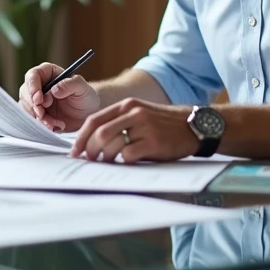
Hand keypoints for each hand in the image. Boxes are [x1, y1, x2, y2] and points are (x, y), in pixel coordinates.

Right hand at [19, 62, 99, 132]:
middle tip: (43, 115)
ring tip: (55, 123)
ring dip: (39, 118)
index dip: (32, 87)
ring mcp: (36, 100)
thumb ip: (70, 84)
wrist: (86, 114)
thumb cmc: (85, 96)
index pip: (32, 75)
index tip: (38, 100)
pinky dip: (42, 125)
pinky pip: (32, 119)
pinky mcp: (37, 113)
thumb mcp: (82, 88)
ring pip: (27, 108)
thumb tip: (54, 89)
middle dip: (33, 106)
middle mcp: (39, 85)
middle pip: (25, 92)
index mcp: (47, 72)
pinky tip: (55, 126)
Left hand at [70, 98, 195, 162]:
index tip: (75, 151)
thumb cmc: (163, 124)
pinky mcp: (154, 143)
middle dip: (89, 149)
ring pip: (111, 144)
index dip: (81, 137)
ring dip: (104, 157)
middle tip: (87, 160)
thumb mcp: (141, 114)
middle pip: (99, 132)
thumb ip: (120, 122)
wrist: (195, 126)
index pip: (94, 120)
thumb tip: (93, 142)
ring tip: (105, 163)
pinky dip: (122, 162)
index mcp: (127, 105)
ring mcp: (144, 127)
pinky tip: (125, 163)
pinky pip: (128, 155)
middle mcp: (134, 113)